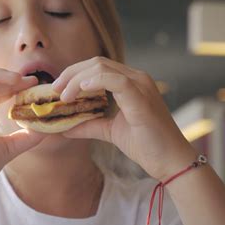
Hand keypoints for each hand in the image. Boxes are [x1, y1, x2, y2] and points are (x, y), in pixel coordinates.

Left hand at [52, 57, 196, 180]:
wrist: (170, 161)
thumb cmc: (146, 144)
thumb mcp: (110, 131)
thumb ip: (89, 125)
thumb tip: (64, 128)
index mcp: (130, 83)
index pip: (97, 67)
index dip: (74, 74)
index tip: (57, 89)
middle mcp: (136, 78)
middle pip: (96, 63)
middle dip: (70, 73)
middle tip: (54, 90)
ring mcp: (140, 85)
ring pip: (101, 68)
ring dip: (77, 79)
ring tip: (63, 95)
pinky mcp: (141, 98)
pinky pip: (115, 81)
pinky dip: (94, 82)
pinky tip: (80, 91)